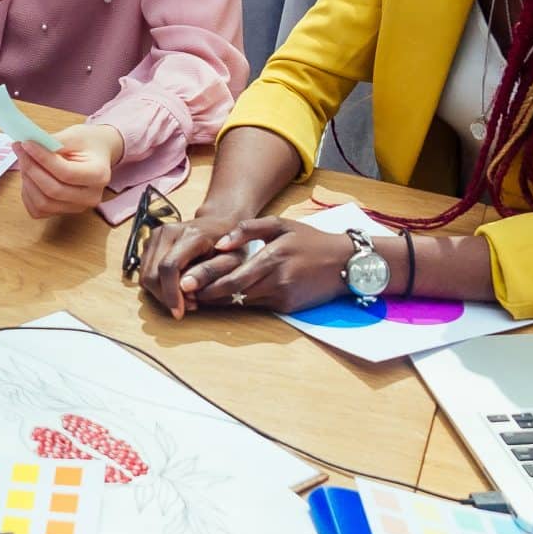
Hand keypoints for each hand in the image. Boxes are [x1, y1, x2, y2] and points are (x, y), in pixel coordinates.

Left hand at [14, 122, 123, 217]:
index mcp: (99, 175)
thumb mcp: (75, 135)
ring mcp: (77, 208)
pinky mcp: (62, 212)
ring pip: (43, 203)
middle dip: (31, 169)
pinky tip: (28, 176)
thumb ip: (53, 141)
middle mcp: (90, 197)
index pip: (66, 173)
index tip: (26, 144)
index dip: (42, 159)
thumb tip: (28, 146)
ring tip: (24, 160)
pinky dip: (27, 193)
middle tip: (20, 149)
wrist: (95, 155)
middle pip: (53, 190)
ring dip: (27, 181)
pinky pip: (37, 210)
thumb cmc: (86, 143)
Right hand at [136, 207, 258, 318]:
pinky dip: (157, 285)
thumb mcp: (231, 260)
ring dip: (161, 293)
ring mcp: (155, 235)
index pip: (169, 267)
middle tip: (186, 307)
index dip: (171, 293)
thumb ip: (210, 273)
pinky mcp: (149, 242)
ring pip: (145, 276)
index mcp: (191, 234)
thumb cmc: (229, 245)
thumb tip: (186, 287)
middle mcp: (168, 231)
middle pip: (152, 274)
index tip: (179, 312)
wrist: (218, 224)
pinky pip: (145, 272)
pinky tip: (176, 288)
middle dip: (166, 297)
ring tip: (184, 299)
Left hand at [168, 217, 351, 314]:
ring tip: (198, 299)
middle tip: (186, 296)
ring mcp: (283, 296)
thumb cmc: (310, 240)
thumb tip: (220, 243)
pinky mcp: (288, 308)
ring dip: (220, 302)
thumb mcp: (281, 225)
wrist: (346, 263)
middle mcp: (277, 279)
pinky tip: (225, 300)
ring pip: (243, 302)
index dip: (208, 282)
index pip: (233, 275)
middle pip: (234, 293)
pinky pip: (258, 306)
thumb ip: (248, 229)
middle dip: (208, 296)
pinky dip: (241, 303)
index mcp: (273, 256)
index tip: (186, 285)